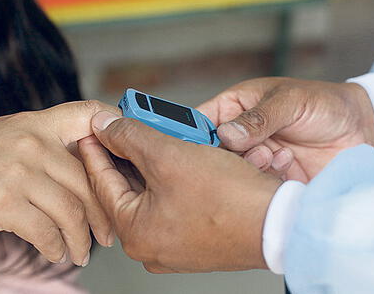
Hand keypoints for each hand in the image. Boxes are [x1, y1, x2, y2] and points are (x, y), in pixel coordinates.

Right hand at [0, 100, 117, 265]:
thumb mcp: (4, 137)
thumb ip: (43, 145)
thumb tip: (86, 168)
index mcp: (33, 122)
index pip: (87, 113)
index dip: (115, 129)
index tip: (125, 161)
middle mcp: (30, 142)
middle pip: (88, 177)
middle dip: (103, 212)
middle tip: (108, 233)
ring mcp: (17, 171)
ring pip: (72, 210)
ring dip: (82, 238)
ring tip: (82, 252)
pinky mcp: (3, 203)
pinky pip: (47, 231)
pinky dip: (57, 247)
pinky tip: (57, 253)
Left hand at [78, 111, 281, 272]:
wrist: (282, 224)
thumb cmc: (227, 196)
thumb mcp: (169, 154)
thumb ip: (130, 136)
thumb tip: (104, 126)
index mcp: (134, 232)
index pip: (102, 182)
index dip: (96, 148)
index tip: (91, 128)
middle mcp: (151, 246)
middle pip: (129, 189)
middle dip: (128, 154)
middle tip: (124, 128)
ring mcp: (176, 247)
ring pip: (154, 196)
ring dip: (155, 165)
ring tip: (155, 136)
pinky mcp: (200, 242)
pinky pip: (177, 205)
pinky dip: (175, 181)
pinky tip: (184, 159)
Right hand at [197, 78, 373, 181]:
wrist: (365, 129)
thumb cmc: (324, 104)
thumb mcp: (290, 101)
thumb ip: (259, 117)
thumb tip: (227, 136)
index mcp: (234, 109)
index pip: (198, 123)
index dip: (190, 136)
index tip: (198, 148)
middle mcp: (239, 138)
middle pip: (210, 156)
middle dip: (226, 157)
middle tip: (251, 151)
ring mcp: (254, 162)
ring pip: (232, 175)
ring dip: (251, 167)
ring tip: (275, 154)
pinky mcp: (271, 183)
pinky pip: (257, 190)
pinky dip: (269, 180)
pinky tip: (288, 164)